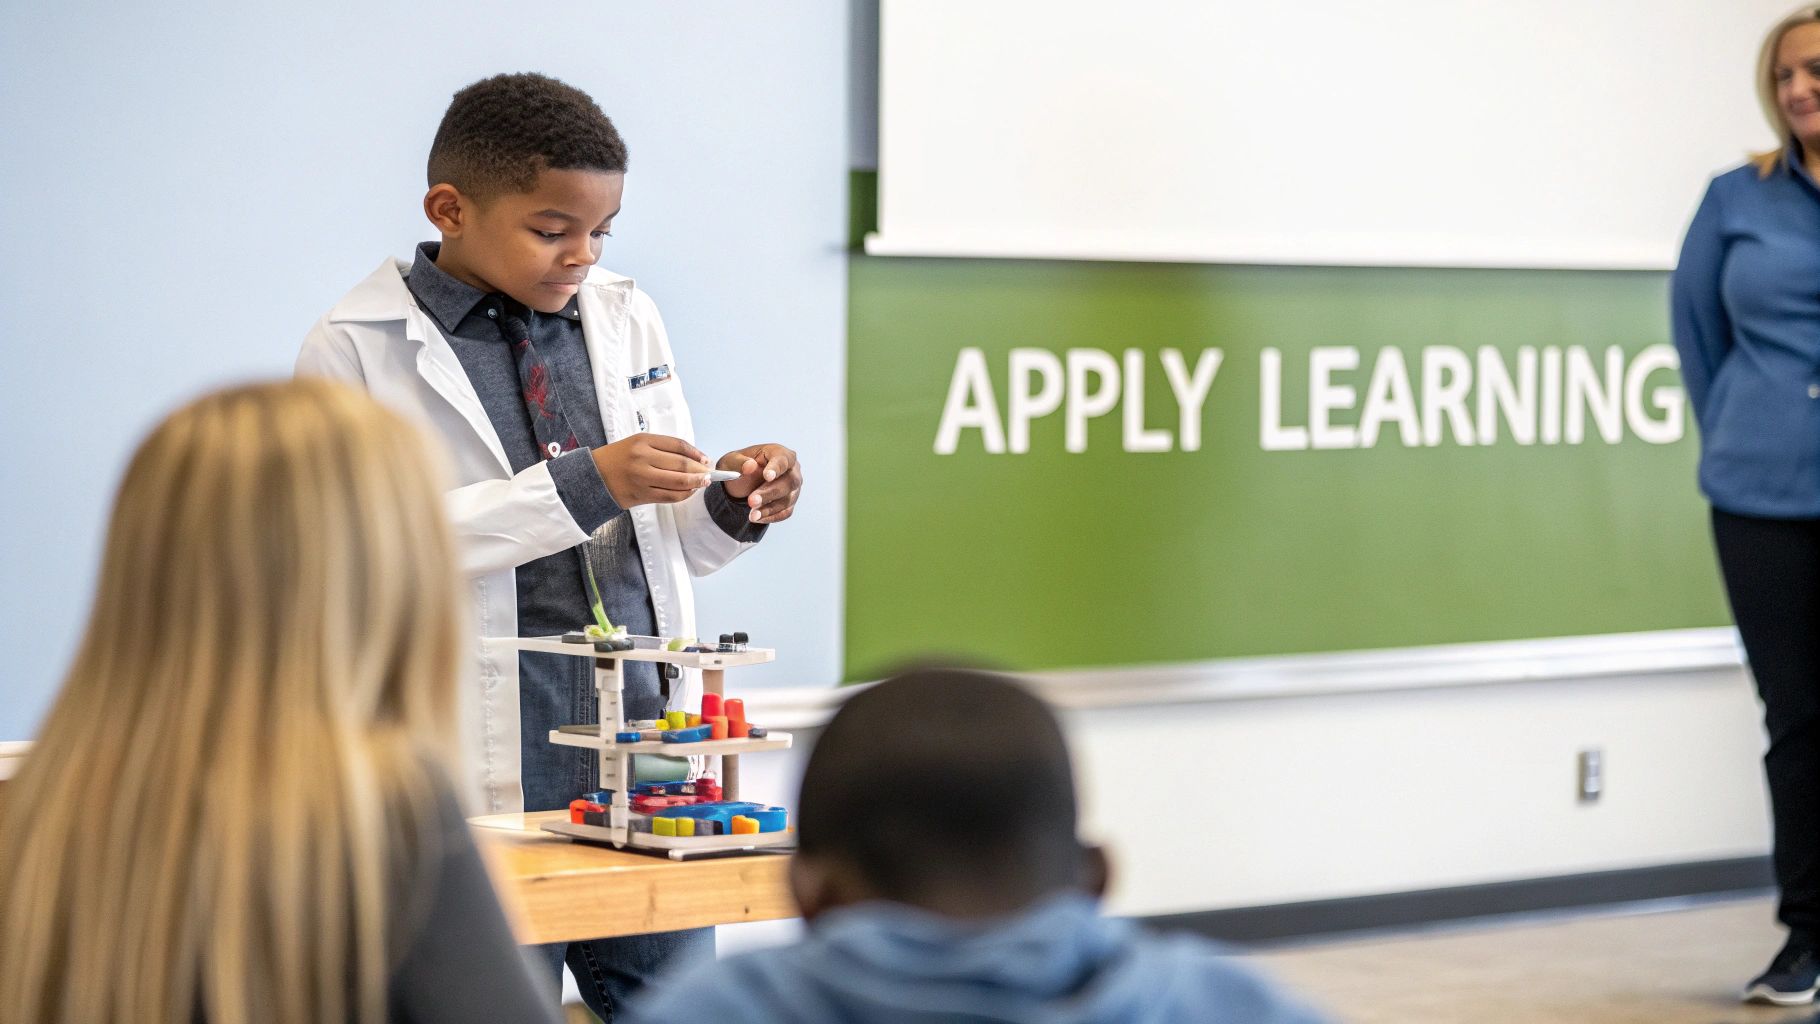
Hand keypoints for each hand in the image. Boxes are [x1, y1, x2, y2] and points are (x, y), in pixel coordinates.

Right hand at [591, 434, 710, 506]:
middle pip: (681, 464)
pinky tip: (689, 492)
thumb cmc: (617, 459)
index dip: (695, 453)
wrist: (591, 477)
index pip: (678, 445)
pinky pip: (669, 496)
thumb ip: (662, 449)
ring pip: (678, 482)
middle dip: (699, 470)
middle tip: (709, 474)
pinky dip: (683, 495)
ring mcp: (641, 477)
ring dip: (695, 483)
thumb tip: (694, 459)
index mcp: (642, 440)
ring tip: (703, 483)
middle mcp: (642, 457)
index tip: (705, 459)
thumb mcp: (637, 445)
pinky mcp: (640, 495)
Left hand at [717, 444, 801, 523]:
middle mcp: (791, 470)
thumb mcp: (731, 461)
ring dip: (769, 509)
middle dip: (769, 493)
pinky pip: (785, 512)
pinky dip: (771, 516)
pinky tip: (757, 518)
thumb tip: (750, 466)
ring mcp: (793, 487)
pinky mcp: (790, 502)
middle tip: (752, 501)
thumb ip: (739, 462)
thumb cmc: (739, 466)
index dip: (776, 468)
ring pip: (787, 499)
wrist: (740, 481)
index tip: (767, 476)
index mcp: (779, 453)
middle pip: (788, 482)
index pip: (783, 459)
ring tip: (752, 515)